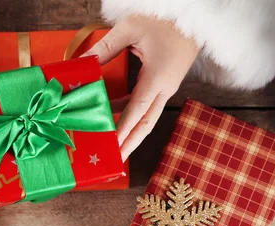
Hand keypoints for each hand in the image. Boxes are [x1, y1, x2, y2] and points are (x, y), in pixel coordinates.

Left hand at [84, 15, 198, 159]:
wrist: (194, 16)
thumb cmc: (164, 19)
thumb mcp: (130, 29)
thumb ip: (104, 49)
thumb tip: (80, 65)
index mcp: (157, 78)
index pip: (137, 112)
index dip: (124, 131)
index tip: (113, 148)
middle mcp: (164, 88)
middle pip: (146, 124)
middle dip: (131, 144)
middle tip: (115, 161)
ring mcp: (167, 87)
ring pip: (148, 117)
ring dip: (131, 132)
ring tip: (114, 146)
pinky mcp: (165, 83)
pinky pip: (147, 105)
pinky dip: (132, 115)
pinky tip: (115, 118)